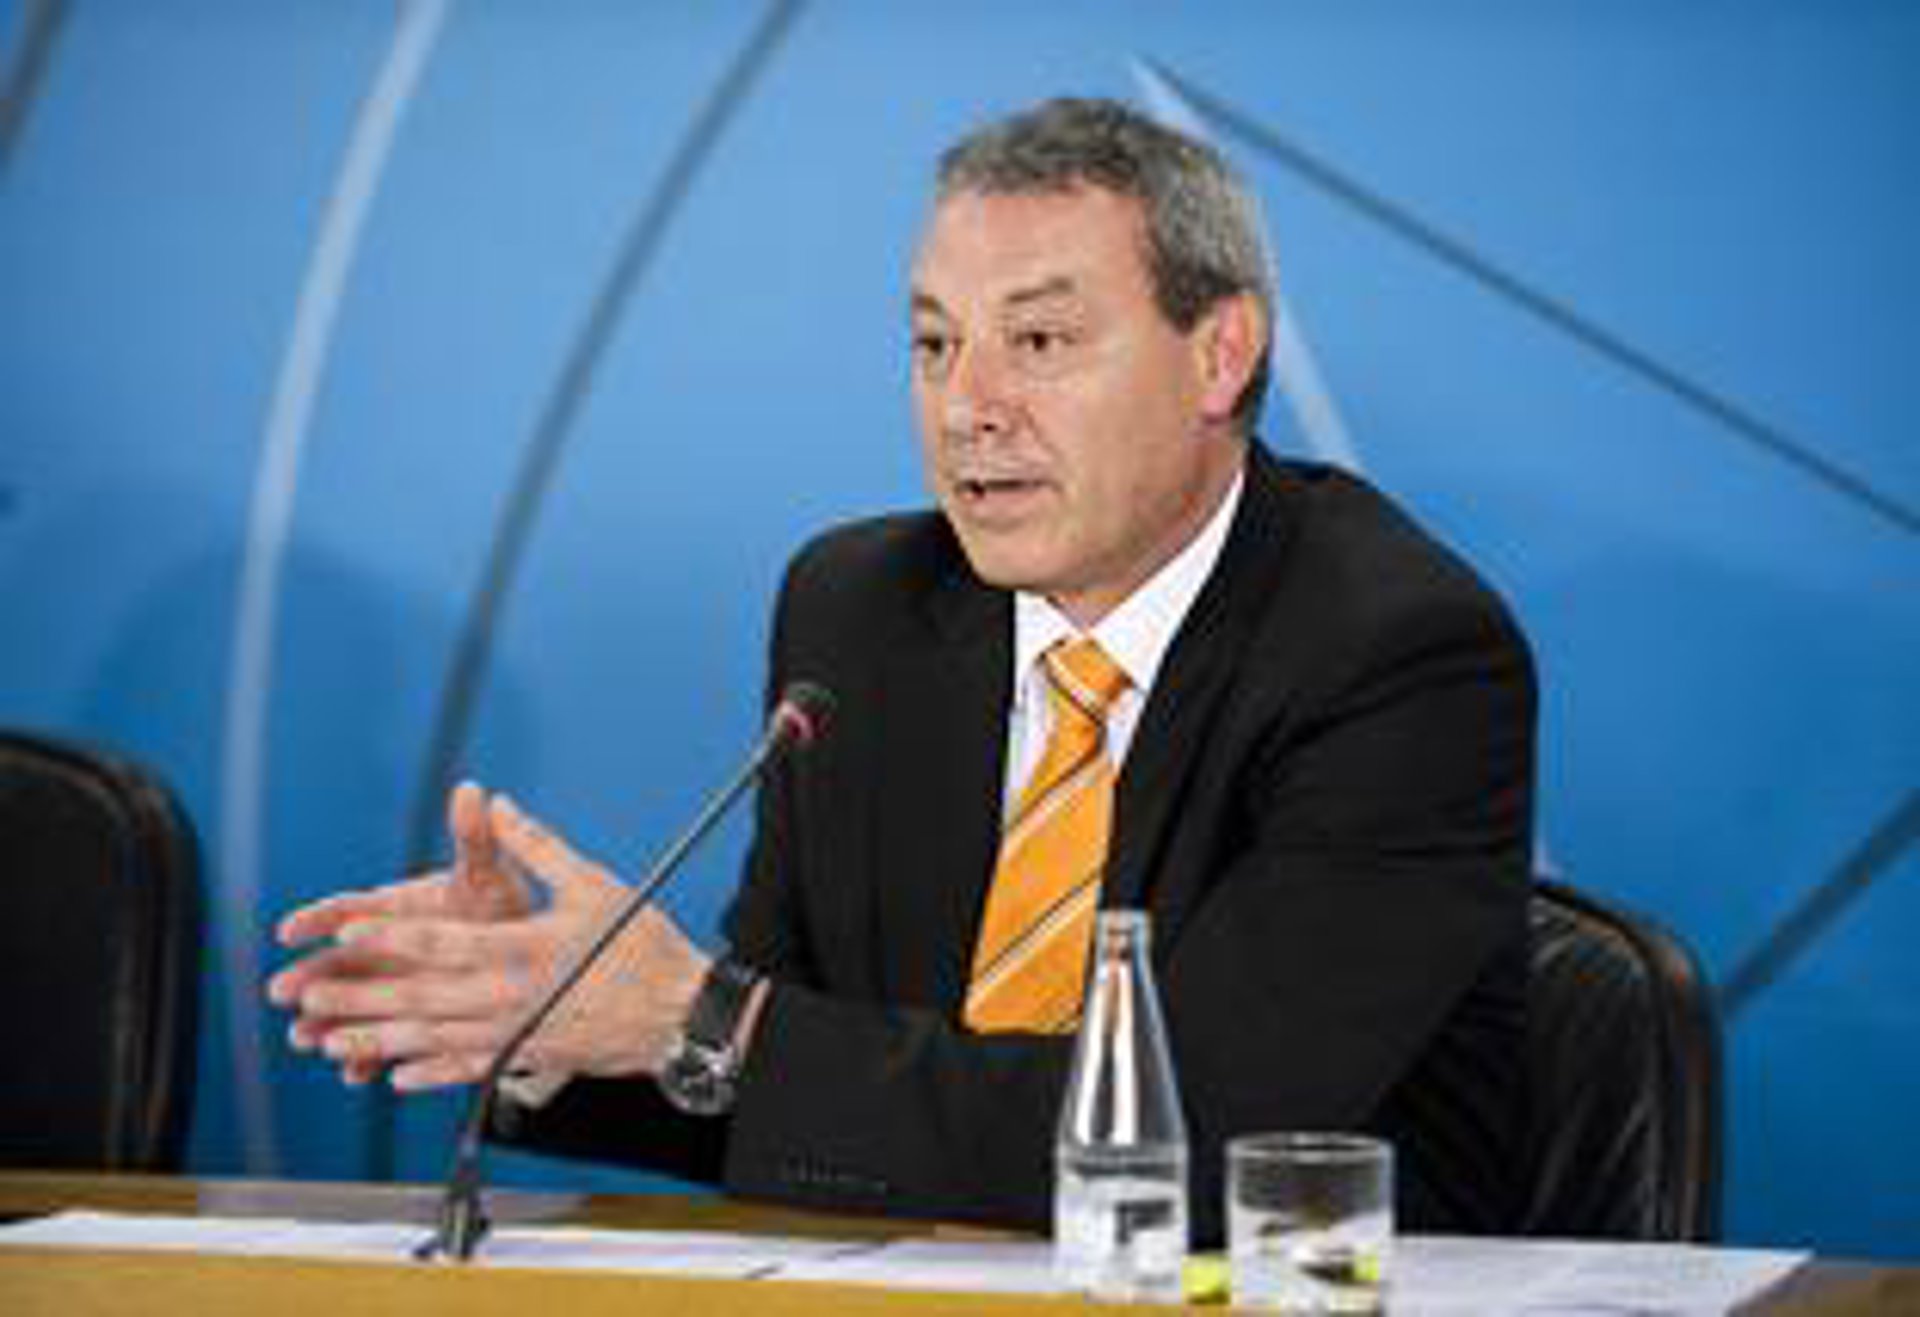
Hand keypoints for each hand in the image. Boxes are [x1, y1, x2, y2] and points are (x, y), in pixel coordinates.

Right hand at [268, 781, 529, 1083]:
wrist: (528, 952)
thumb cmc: (501, 905)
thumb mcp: (490, 873)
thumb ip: (474, 838)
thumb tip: (470, 789)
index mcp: (395, 909)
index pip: (351, 910)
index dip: (319, 919)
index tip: (287, 930)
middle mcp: (384, 949)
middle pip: (338, 964)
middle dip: (309, 978)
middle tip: (281, 992)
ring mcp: (393, 987)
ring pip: (350, 1006)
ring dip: (326, 1022)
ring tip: (303, 1038)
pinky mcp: (410, 1020)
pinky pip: (383, 1042)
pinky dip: (368, 1058)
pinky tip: (353, 1074)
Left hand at [268, 787, 710, 1090]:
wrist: (681, 1013)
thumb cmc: (640, 944)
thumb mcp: (593, 884)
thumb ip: (538, 845)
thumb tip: (495, 803)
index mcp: (527, 948)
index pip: (444, 940)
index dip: (391, 932)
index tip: (347, 927)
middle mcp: (513, 996)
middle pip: (422, 997)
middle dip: (360, 995)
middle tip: (307, 991)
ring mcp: (517, 1034)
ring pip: (432, 1040)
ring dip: (375, 1039)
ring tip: (325, 1039)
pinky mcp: (527, 1057)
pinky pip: (465, 1070)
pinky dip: (426, 1072)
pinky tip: (390, 1073)